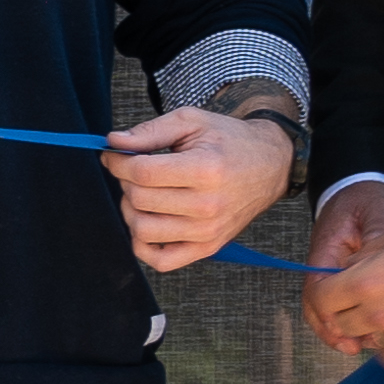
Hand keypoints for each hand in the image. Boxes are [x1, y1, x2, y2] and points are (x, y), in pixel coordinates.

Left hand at [101, 106, 293, 271]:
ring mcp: (208, 231)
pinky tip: (148, 221)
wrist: (270, 165)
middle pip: (139, 200)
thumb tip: (113, 142)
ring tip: (143, 193)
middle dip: (125, 181)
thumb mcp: (191, 122)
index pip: (141, 173)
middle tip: (134, 170)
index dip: (117, 161)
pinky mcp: (208, 247)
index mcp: (205, 169)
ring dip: (131, 210)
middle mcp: (208, 205)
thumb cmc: (228, 140)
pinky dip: (143, 245)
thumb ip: (150, 131)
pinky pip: (161, 261)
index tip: (114, 154)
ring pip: (143, 231)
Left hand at [305, 193, 383, 369]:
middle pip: (341, 323)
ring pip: (367, 341)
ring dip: (374, 330)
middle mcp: (377, 314)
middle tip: (370, 301)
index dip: (324, 296)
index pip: (320, 299)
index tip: (332, 295)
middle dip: (348, 312)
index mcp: (365, 282)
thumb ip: (365, 254)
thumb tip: (345, 269)